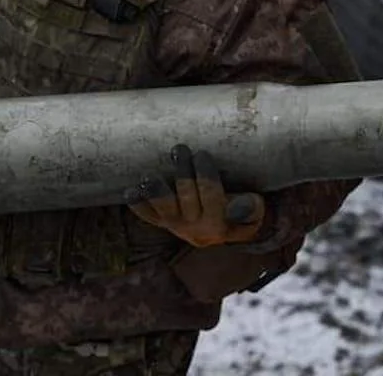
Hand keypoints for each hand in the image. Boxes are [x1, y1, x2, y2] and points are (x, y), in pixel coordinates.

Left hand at [123, 144, 266, 247]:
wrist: (225, 232)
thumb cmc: (242, 213)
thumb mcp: (253, 211)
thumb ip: (249, 207)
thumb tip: (237, 207)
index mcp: (220, 222)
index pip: (212, 195)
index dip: (205, 175)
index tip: (202, 155)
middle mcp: (196, 227)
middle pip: (187, 197)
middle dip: (182, 172)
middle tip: (179, 150)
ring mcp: (176, 226)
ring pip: (164, 209)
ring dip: (156, 191)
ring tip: (148, 176)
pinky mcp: (162, 223)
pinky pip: (148, 216)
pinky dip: (138, 205)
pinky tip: (129, 191)